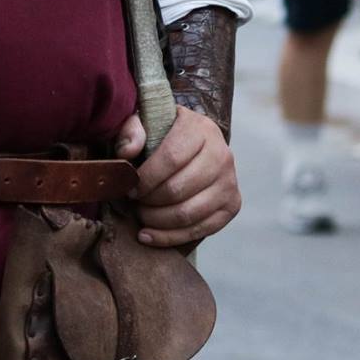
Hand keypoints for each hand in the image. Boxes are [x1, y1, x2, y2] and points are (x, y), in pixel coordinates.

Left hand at [115, 107, 240, 245]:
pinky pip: (200, 229)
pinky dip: (170, 237)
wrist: (195, 144)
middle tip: (133, 202)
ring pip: (189, 213)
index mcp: (201, 129)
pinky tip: (148, 235)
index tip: (129, 187)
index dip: (146, 178)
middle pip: (179, 189)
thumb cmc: (165, 133)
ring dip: (157, 220)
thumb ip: (131, 130)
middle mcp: (222, 155)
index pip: (171, 158)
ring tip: (140, 215)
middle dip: (149, 201)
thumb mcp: (146, 121)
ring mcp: (230, 182)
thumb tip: (127, 153)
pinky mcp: (232, 205)